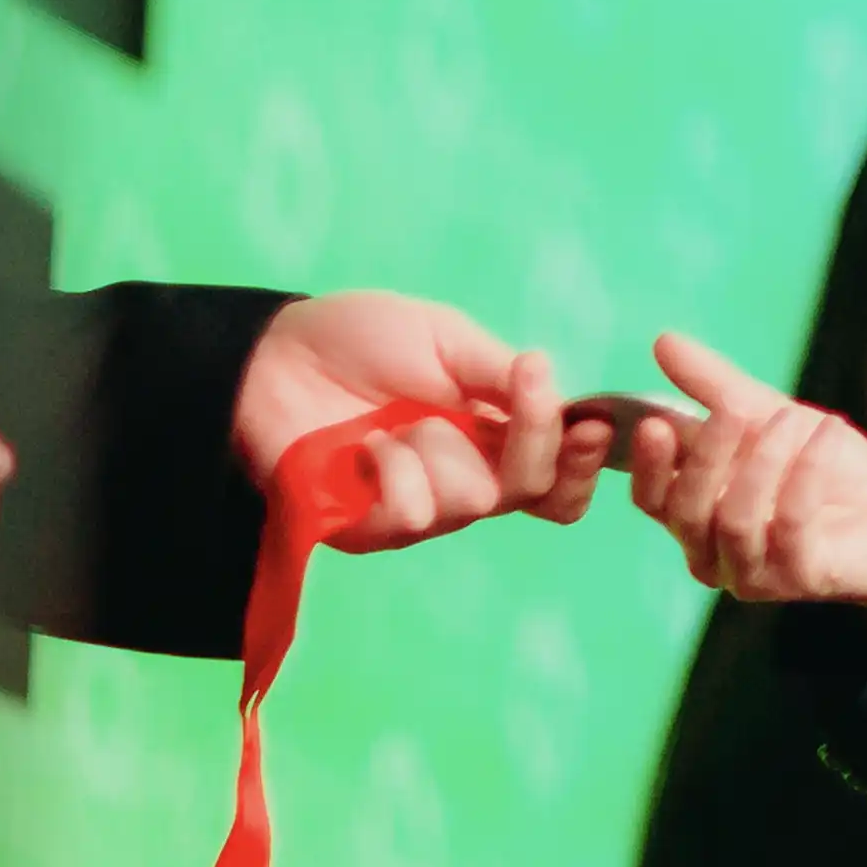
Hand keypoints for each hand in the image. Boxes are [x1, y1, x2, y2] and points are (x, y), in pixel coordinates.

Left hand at [233, 292, 614, 550]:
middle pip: (536, 494)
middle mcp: (466, 479)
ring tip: (394, 421)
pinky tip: (363, 448)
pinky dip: (396, 472)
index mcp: (492, 434)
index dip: (584, 457)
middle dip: (537, 444)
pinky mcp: (370, 530)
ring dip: (441, 448)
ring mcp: (420, 511)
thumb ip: (499, 372)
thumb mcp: (442, 336)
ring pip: (476, 501)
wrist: (271, 356)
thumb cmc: (356, 338)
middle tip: (528, 391)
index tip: (595, 422)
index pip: (558, 470)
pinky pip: (414, 515)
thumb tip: (562, 391)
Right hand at [628, 332, 866, 602]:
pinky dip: (806, 475)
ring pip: (735, 521)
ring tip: (792, 419)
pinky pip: (791, 525)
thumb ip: (714, 385)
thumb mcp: (763, 414)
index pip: (649, 497)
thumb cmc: (815, 465)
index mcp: (690, 513)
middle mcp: (709, 551)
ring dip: (763, 463)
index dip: (645, 464)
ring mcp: (750, 571)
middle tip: (730, 409)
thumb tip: (663, 341)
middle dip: (706, 456)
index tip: (649, 424)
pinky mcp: (796, 578)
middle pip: (685, 510)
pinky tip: (825, 435)